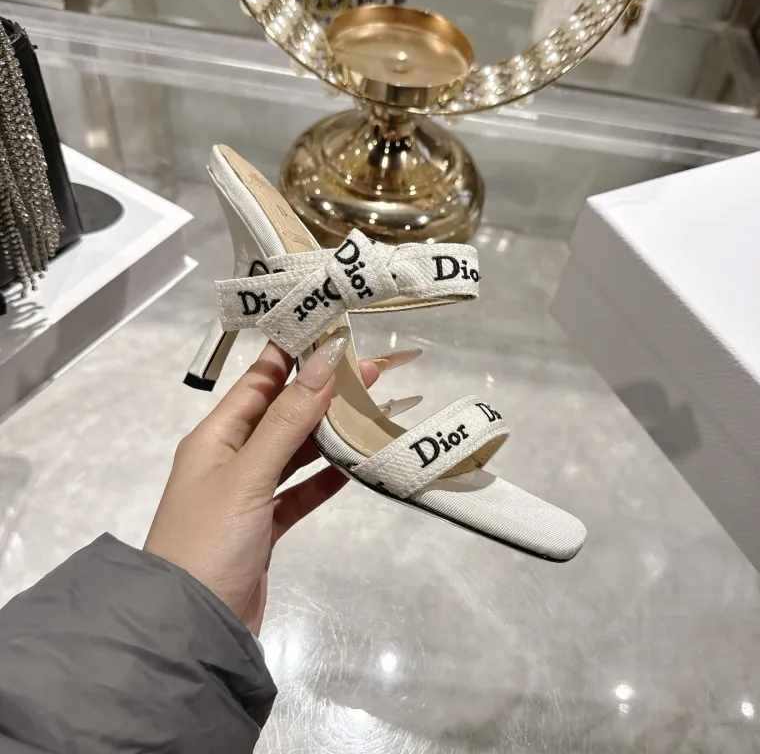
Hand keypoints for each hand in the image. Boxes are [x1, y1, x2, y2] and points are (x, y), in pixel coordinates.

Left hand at [145, 329, 374, 633]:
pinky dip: (324, 479)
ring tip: (372, 410)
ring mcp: (248, 493)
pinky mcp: (264, 526)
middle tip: (372, 370)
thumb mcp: (247, 474)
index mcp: (215, 435)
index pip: (258, 381)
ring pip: (294, 452)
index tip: (331, 329)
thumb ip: (288, 420)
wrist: (190, 626)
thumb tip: (324, 362)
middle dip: (322, 392)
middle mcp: (230, 457)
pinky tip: (355, 465)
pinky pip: (299, 492)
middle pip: (282, 413)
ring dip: (328, 433)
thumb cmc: (210, 538)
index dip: (292, 353)